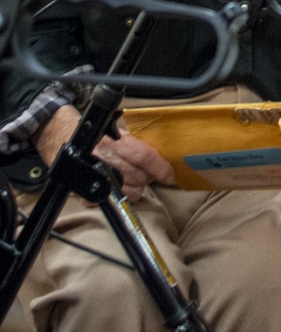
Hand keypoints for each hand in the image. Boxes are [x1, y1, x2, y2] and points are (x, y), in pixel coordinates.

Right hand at [35, 104, 174, 202]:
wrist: (60, 137)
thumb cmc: (92, 133)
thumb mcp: (116, 131)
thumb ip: (135, 144)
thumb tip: (159, 158)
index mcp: (116, 142)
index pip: (145, 157)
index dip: (161, 168)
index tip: (170, 176)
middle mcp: (107, 159)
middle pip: (140, 177)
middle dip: (148, 178)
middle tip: (147, 173)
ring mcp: (96, 177)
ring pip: (130, 193)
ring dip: (135, 188)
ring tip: (130, 179)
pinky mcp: (86, 192)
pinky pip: (112, 200)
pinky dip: (117, 195)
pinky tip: (115, 185)